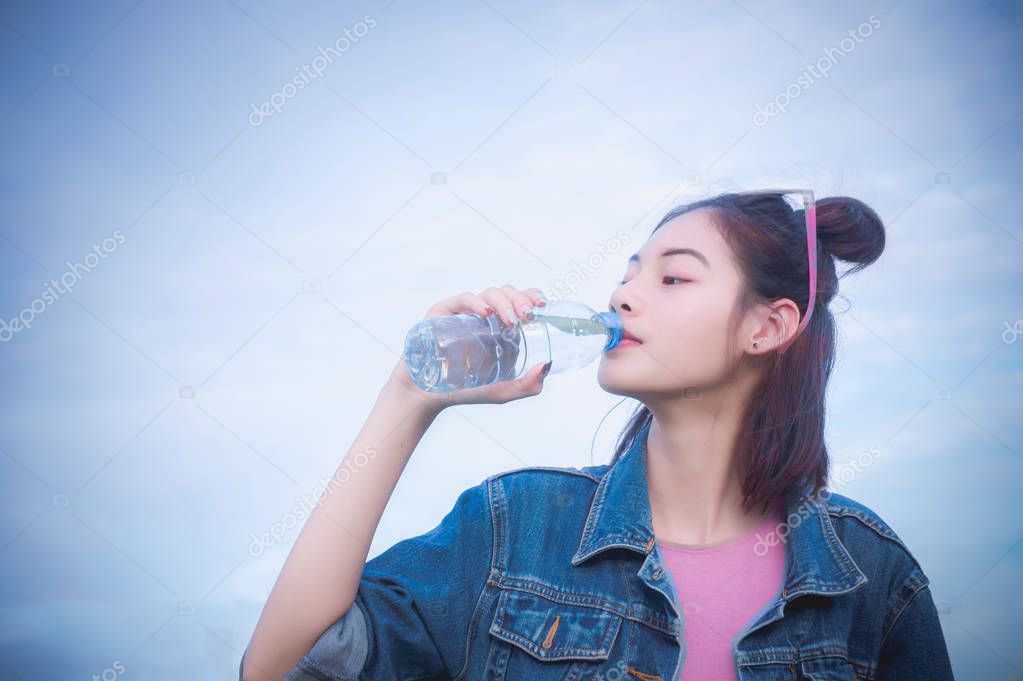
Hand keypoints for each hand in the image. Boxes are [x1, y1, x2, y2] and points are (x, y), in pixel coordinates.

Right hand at [387, 286, 550, 408]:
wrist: (429, 396)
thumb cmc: (466, 391)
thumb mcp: (502, 392)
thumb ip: (527, 386)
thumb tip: (547, 366)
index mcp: (501, 328)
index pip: (520, 302)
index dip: (531, 297)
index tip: (542, 304)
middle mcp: (485, 317)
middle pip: (507, 294)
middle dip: (520, 299)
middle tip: (527, 315)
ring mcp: (465, 313)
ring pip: (489, 294)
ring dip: (503, 301)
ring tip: (509, 319)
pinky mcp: (444, 313)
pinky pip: (462, 300)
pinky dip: (475, 302)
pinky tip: (485, 313)